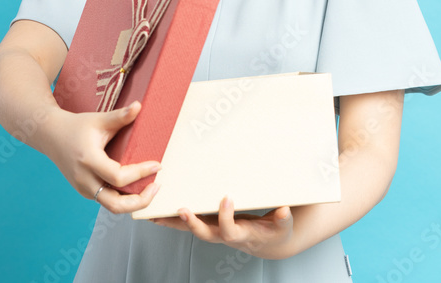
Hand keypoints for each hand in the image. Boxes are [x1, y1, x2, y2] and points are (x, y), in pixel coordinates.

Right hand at [42, 101, 161, 213]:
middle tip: (156, 186)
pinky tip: (136, 186)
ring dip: (133, 202)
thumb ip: (120, 116)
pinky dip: (123, 197)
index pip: (118, 177)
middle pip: (115, 205)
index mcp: (89, 160)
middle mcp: (85, 179)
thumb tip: (139, 106)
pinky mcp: (85, 191)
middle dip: (140, 201)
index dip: (140, 173)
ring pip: (112, 206)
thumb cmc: (76, 126)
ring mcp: (84, 188)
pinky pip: (107, 200)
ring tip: (150, 188)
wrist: (52, 135)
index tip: (157, 165)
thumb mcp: (99, 119)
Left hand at [149, 196, 294, 259]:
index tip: (227, 198)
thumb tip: (284, 211)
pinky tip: (161, 212)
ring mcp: (216, 231)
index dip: (226, 217)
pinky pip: (191, 223)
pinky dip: (175, 219)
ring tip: (156, 214)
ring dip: (174, 223)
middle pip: (205, 234)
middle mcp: (225, 235)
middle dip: (192, 224)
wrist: (269, 242)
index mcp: (242, 234)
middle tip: (181, 209)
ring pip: (192, 229)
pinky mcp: (212, 225)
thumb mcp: (283, 226)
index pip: (230, 230)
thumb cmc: (275, 231)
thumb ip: (283, 219)